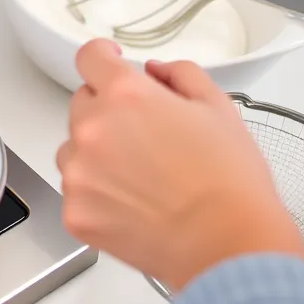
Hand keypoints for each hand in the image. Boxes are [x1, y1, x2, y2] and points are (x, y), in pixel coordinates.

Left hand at [55, 40, 303, 291]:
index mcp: (125, 96)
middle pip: (82, 104)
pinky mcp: (75, 212)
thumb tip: (155, 72)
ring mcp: (79, 173)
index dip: (102, 56)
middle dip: (108, 111)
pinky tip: (134, 204)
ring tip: (141, 176)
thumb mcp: (218, 107)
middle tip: (144, 136)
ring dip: (96, 153)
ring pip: (74, 149)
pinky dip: (97, 194)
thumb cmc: (229, 183)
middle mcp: (93, 130)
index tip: (108, 61)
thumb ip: (180, 75)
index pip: (90, 57)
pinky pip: (76, 191)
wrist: (228, 246)